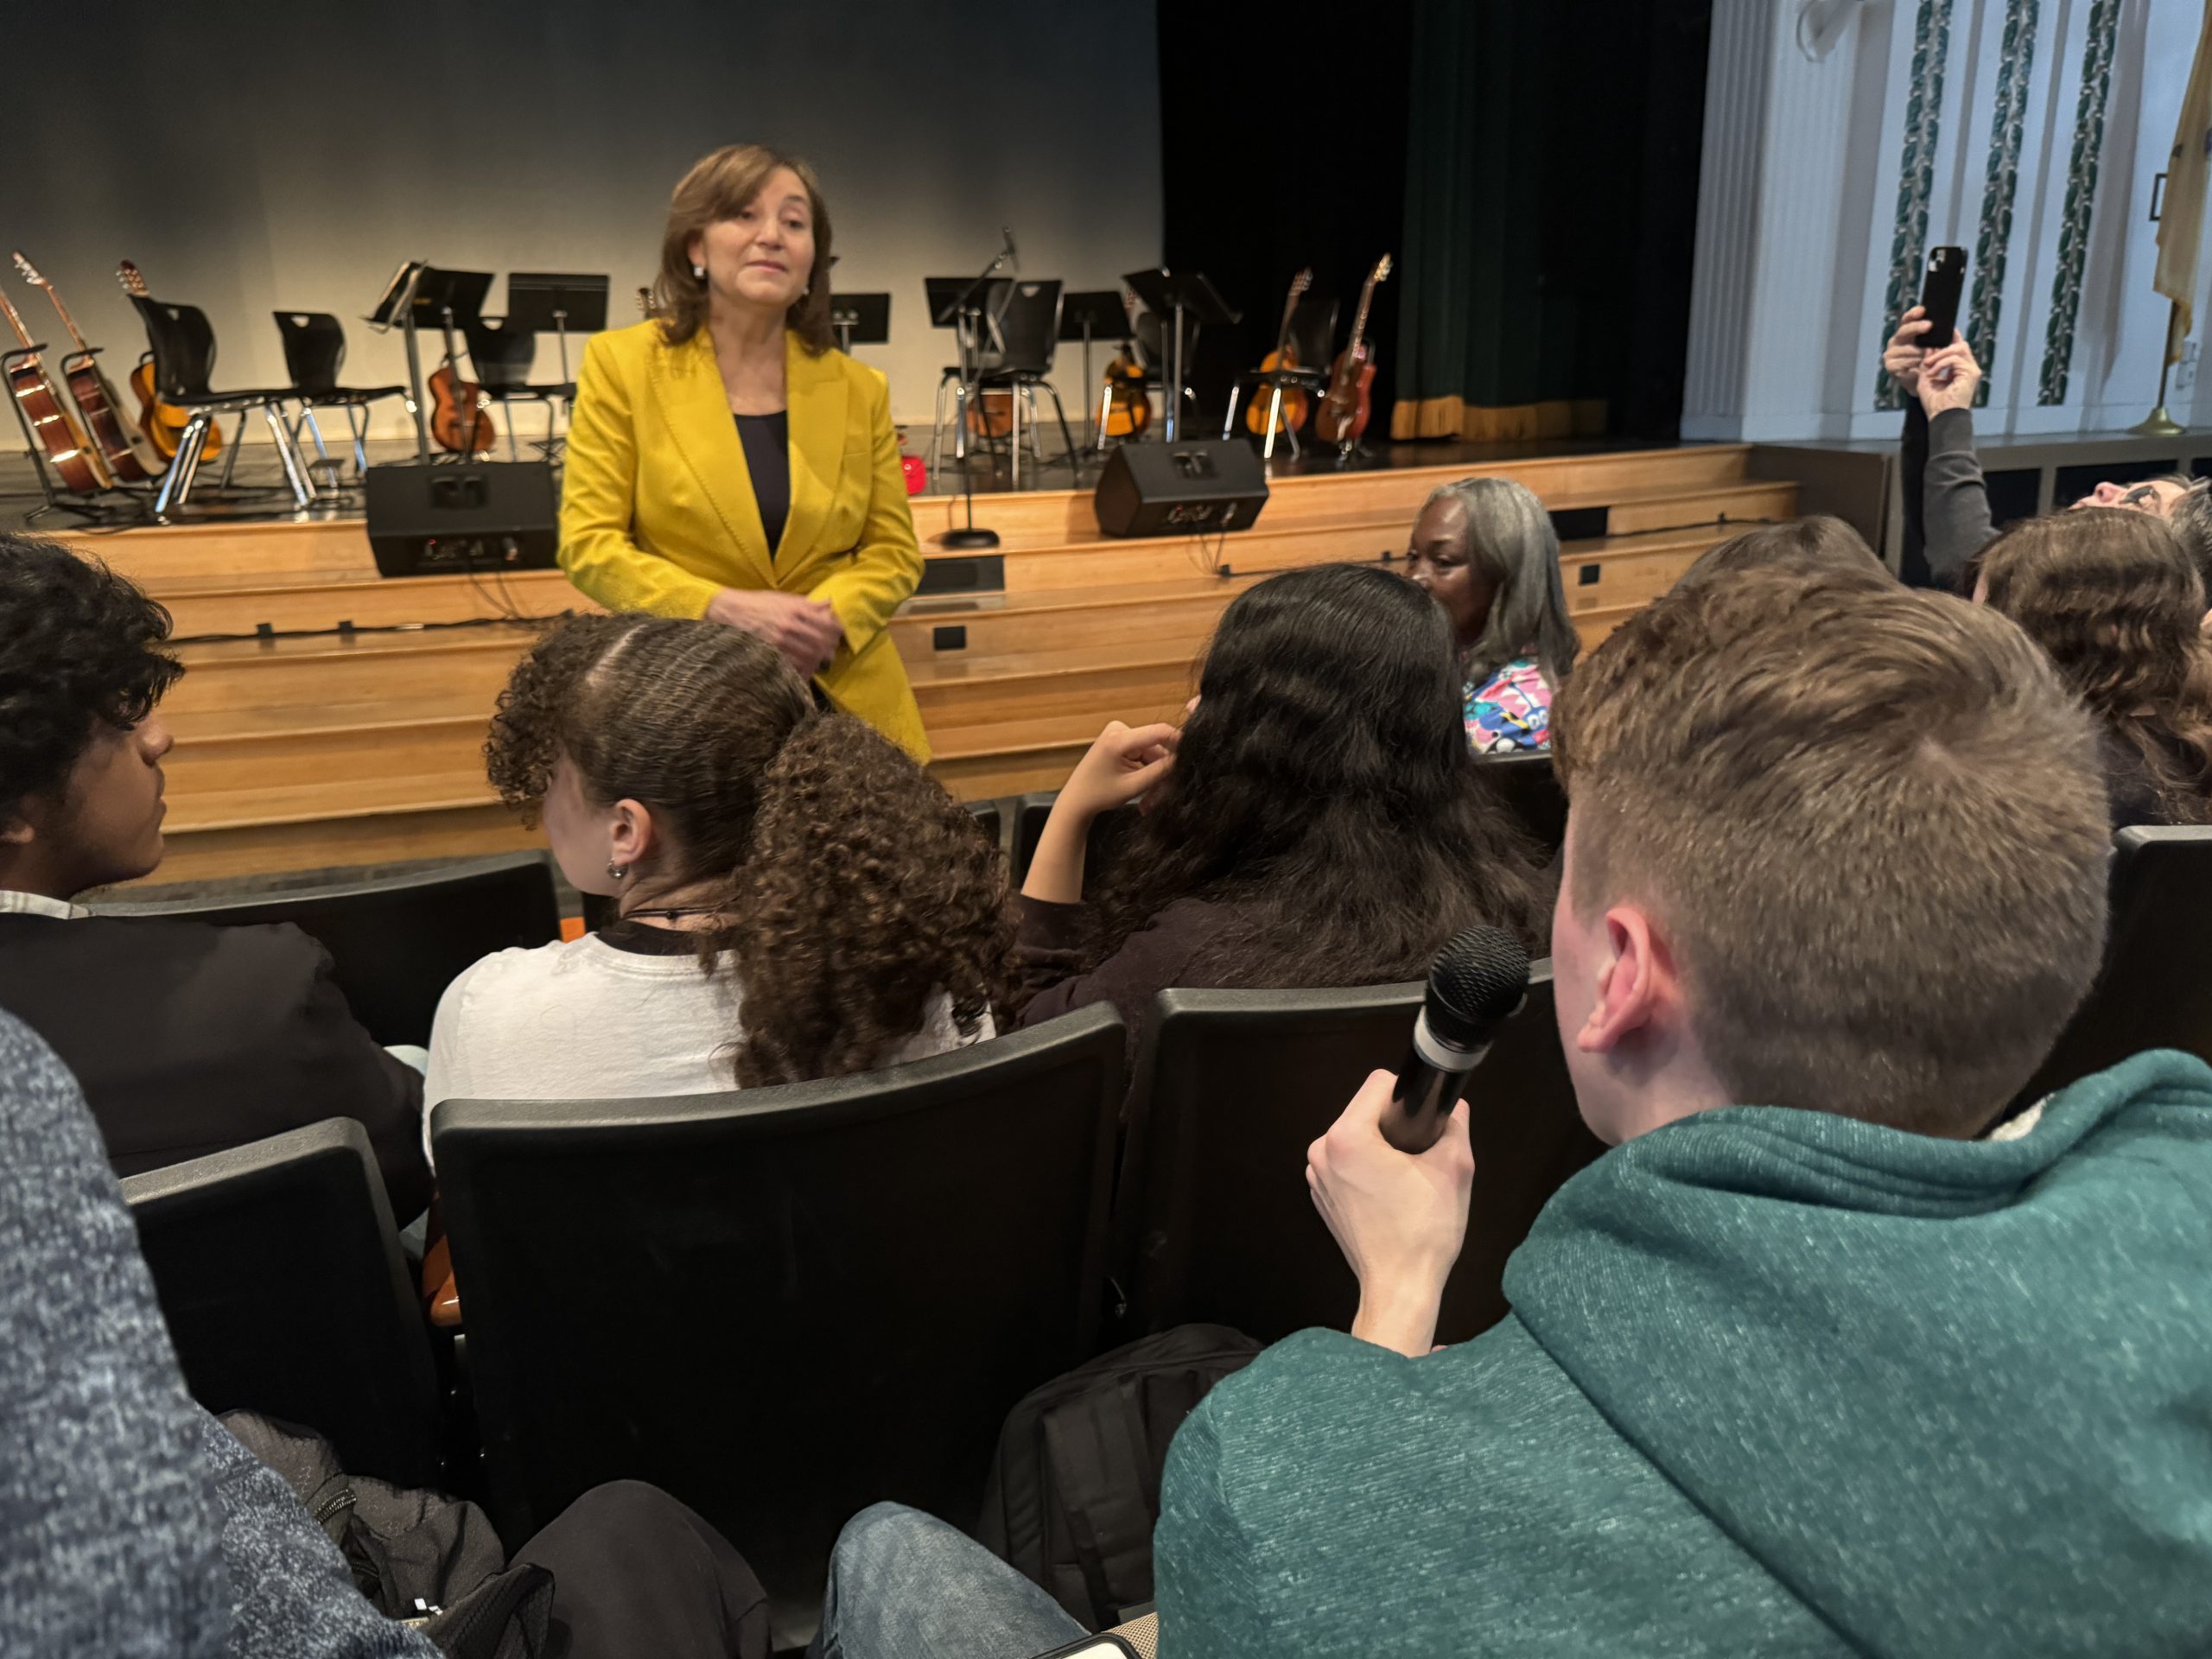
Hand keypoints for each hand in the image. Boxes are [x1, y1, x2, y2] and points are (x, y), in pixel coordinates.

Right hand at [705, 587, 841, 676]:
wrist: (729, 612)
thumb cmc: (759, 604)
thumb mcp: (785, 598)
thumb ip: (809, 603)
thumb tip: (830, 603)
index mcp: (797, 610)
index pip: (829, 625)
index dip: (837, 633)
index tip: (837, 636)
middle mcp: (791, 626)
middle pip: (823, 644)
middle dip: (830, 649)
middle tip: (830, 651)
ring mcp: (780, 643)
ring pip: (811, 658)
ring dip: (818, 661)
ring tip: (818, 660)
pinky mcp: (771, 655)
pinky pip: (794, 668)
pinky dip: (803, 671)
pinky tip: (804, 668)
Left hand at [1056, 719, 1179, 821]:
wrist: (1076, 800)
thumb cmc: (1099, 795)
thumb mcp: (1133, 786)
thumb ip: (1159, 771)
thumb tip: (1184, 759)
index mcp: (1118, 738)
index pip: (1159, 732)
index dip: (1179, 742)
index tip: (1194, 756)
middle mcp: (1118, 730)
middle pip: (1156, 746)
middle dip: (1162, 770)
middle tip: (1163, 796)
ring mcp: (1118, 733)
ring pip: (1151, 753)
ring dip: (1155, 774)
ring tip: (1150, 800)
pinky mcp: (1120, 741)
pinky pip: (1143, 754)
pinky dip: (1146, 771)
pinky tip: (1144, 791)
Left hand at [1307, 1069, 1474, 1357]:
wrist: (1400, 1286)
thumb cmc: (1424, 1231)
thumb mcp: (1455, 1167)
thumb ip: (1455, 1124)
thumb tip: (1453, 1105)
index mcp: (1347, 1137)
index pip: (1378, 1083)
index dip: (1408, 1096)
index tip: (1424, 1119)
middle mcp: (1322, 1151)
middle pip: (1364, 1110)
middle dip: (1395, 1124)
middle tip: (1421, 1154)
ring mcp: (1316, 1175)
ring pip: (1356, 1137)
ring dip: (1380, 1147)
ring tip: (1408, 1178)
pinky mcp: (1321, 1195)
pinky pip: (1347, 1163)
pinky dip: (1367, 1169)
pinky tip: (1390, 1194)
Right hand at [1883, 306, 1931, 396]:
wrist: (1924, 383)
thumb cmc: (1930, 361)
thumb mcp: (1935, 346)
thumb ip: (1939, 337)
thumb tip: (1952, 329)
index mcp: (1906, 333)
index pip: (1907, 319)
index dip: (1914, 313)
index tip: (1923, 310)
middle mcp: (1896, 340)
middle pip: (1904, 331)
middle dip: (1916, 327)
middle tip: (1929, 325)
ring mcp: (1891, 353)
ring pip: (1906, 349)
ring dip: (1920, 351)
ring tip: (1931, 353)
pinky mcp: (1890, 366)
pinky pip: (1904, 363)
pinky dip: (1914, 364)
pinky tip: (1921, 366)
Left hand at [1916, 337, 1982, 415]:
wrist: (1941, 417)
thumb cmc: (1934, 402)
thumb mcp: (1926, 378)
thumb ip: (1928, 363)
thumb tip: (1929, 347)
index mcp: (1960, 369)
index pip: (1958, 348)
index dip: (1952, 338)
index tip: (1941, 331)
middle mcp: (1968, 368)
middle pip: (1960, 345)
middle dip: (1942, 347)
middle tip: (1927, 358)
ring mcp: (1972, 370)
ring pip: (1958, 349)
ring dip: (1940, 355)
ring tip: (1928, 366)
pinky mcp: (1971, 373)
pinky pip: (1955, 358)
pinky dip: (1941, 364)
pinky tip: (1932, 373)